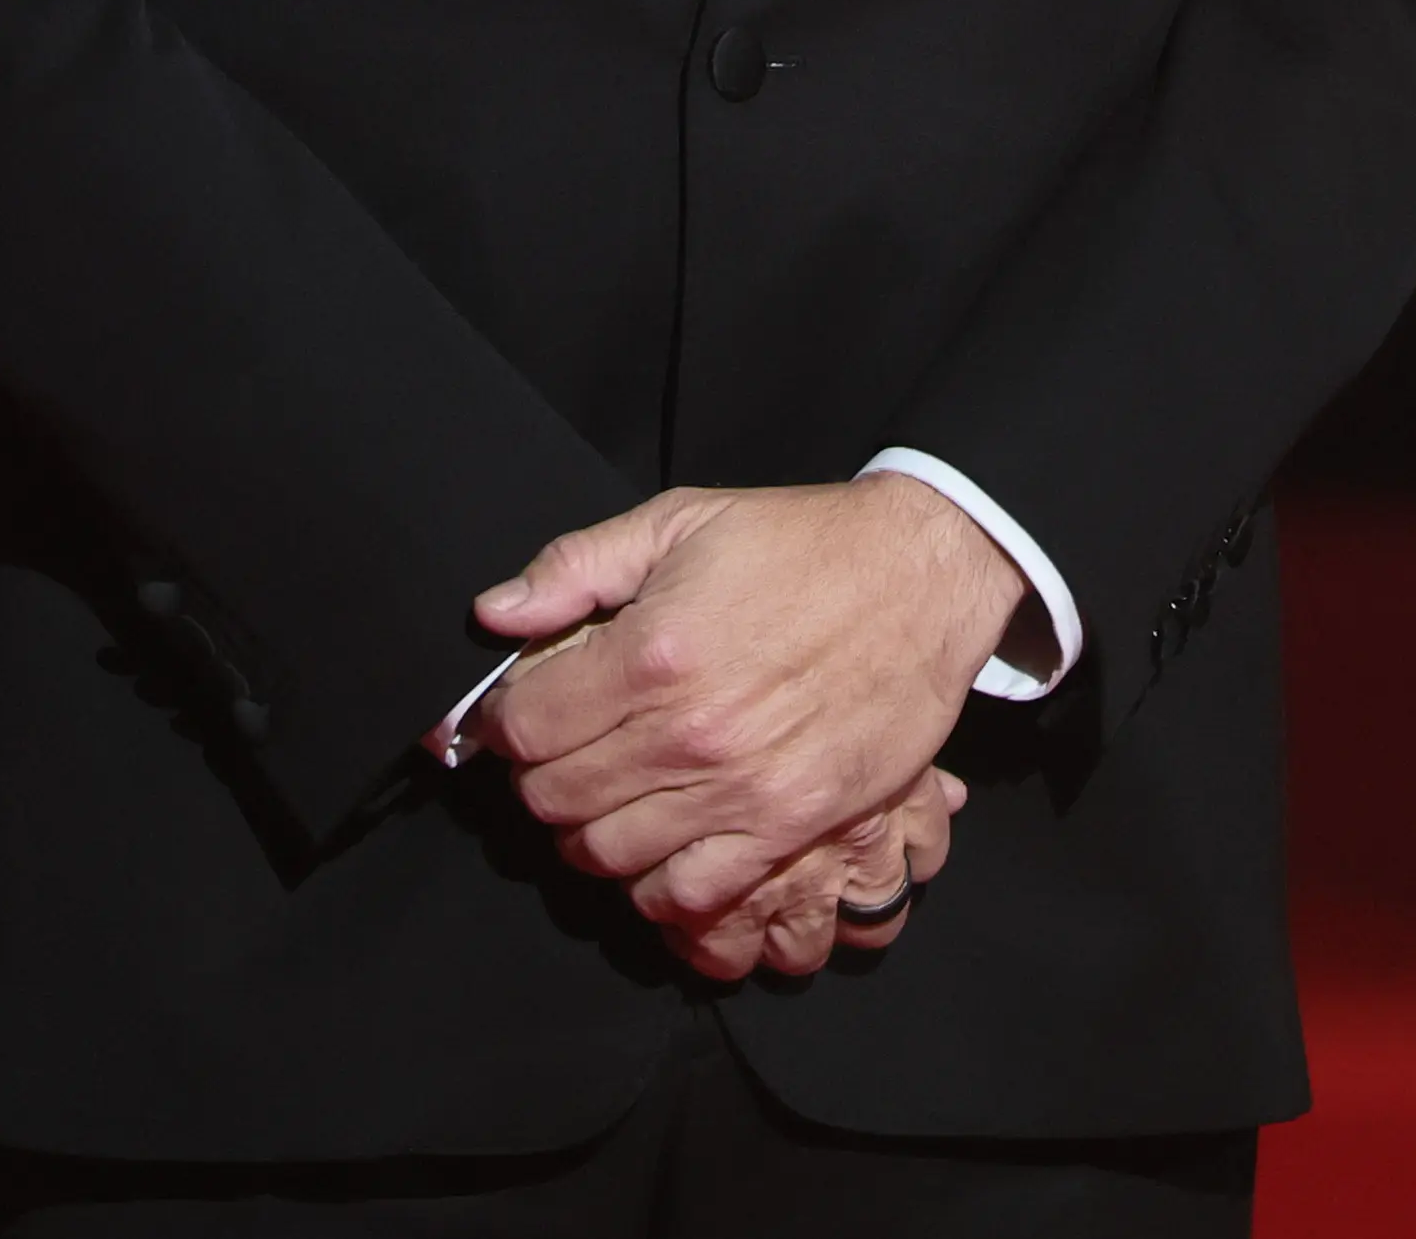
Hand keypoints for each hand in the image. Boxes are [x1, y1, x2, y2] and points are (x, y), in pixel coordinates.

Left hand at [470, 479, 1026, 969]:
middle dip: (538, 777)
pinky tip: (653, 849)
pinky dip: (653, 886)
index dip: (499, 723)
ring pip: (609, 854)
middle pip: (556, 798)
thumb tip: (494, 613)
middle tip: (555, 754)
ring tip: (600, 798)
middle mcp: (690, 734)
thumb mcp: (681, 522)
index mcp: (653, 653)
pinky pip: (691, 894)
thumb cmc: (802, 544)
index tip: (507, 718)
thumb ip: (575, 567)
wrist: (922, 577)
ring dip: (586, 832)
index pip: (526, 726)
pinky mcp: (792, 827)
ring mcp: (743, 790)